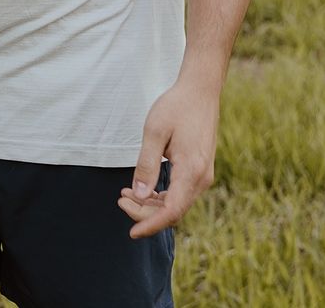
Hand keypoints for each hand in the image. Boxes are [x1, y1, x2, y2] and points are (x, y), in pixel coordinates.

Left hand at [117, 79, 219, 238]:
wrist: (201, 90)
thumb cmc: (176, 107)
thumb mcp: (155, 131)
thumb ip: (146, 164)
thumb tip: (139, 195)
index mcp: (191, 171)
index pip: (171, 212)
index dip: (150, 224)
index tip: (131, 233)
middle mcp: (201, 179)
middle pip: (173, 212)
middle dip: (145, 213)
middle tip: (121, 200)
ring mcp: (203, 175)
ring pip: (177, 204)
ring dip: (152, 205)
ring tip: (126, 194)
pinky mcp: (200, 170)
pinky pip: (181, 193)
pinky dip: (162, 196)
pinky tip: (143, 188)